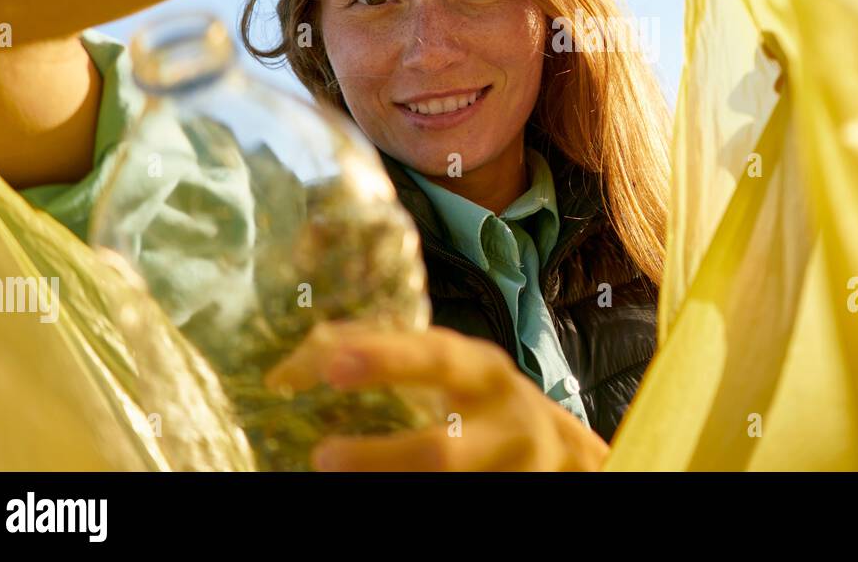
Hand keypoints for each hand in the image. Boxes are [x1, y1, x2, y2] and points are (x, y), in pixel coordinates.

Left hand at [265, 321, 609, 470]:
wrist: (554, 449)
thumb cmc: (481, 398)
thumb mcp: (453, 365)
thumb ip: (391, 353)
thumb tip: (303, 356)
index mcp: (484, 373)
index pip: (436, 359)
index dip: (385, 359)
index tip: (332, 364)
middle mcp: (502, 425)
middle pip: (442, 451)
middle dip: (380, 457)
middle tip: (323, 454)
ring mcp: (507, 473)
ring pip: (444, 486)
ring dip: (386, 484)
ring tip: (333, 473)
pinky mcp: (505, 498)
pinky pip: (451, 502)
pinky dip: (408, 498)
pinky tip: (371, 497)